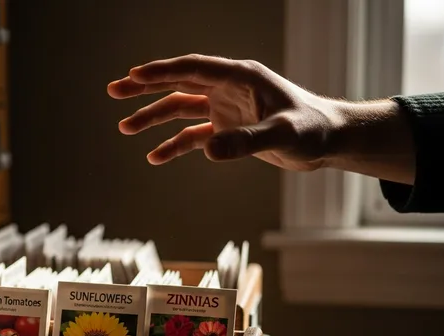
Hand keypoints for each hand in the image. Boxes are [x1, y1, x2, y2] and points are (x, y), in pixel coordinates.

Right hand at [107, 54, 343, 170]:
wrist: (329, 142)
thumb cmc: (313, 130)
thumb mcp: (283, 135)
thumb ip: (247, 141)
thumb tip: (209, 150)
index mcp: (240, 77)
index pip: (193, 69)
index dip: (162, 72)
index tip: (133, 76)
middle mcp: (228, 88)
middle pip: (179, 83)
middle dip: (146, 87)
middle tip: (115, 91)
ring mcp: (226, 108)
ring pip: (181, 108)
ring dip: (153, 117)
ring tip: (125, 128)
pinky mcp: (228, 129)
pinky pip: (193, 135)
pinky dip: (174, 145)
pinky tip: (155, 157)